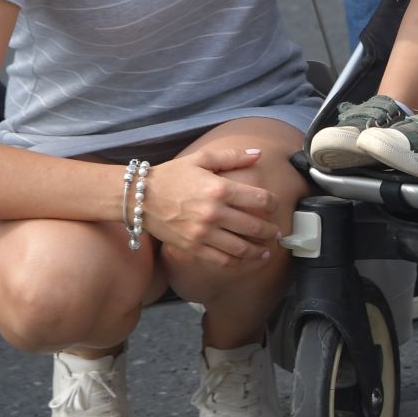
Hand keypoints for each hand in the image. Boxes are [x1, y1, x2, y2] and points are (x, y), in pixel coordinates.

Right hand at [141, 145, 278, 265]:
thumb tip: (258, 154)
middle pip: (254, 226)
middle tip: (277, 233)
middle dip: (270, 231)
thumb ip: (232, 156)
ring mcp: (203, 233)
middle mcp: (214, 213)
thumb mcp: (202, 158)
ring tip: (267, 250)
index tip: (275, 206)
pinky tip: (246, 259)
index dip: (273, 204)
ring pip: (241, 248)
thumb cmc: (172, 175)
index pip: (259, 199)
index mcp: (220, 189)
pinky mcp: (193, 247)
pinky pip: (222, 260)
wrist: (139, 197)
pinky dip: (238, 262)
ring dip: (258, 250)